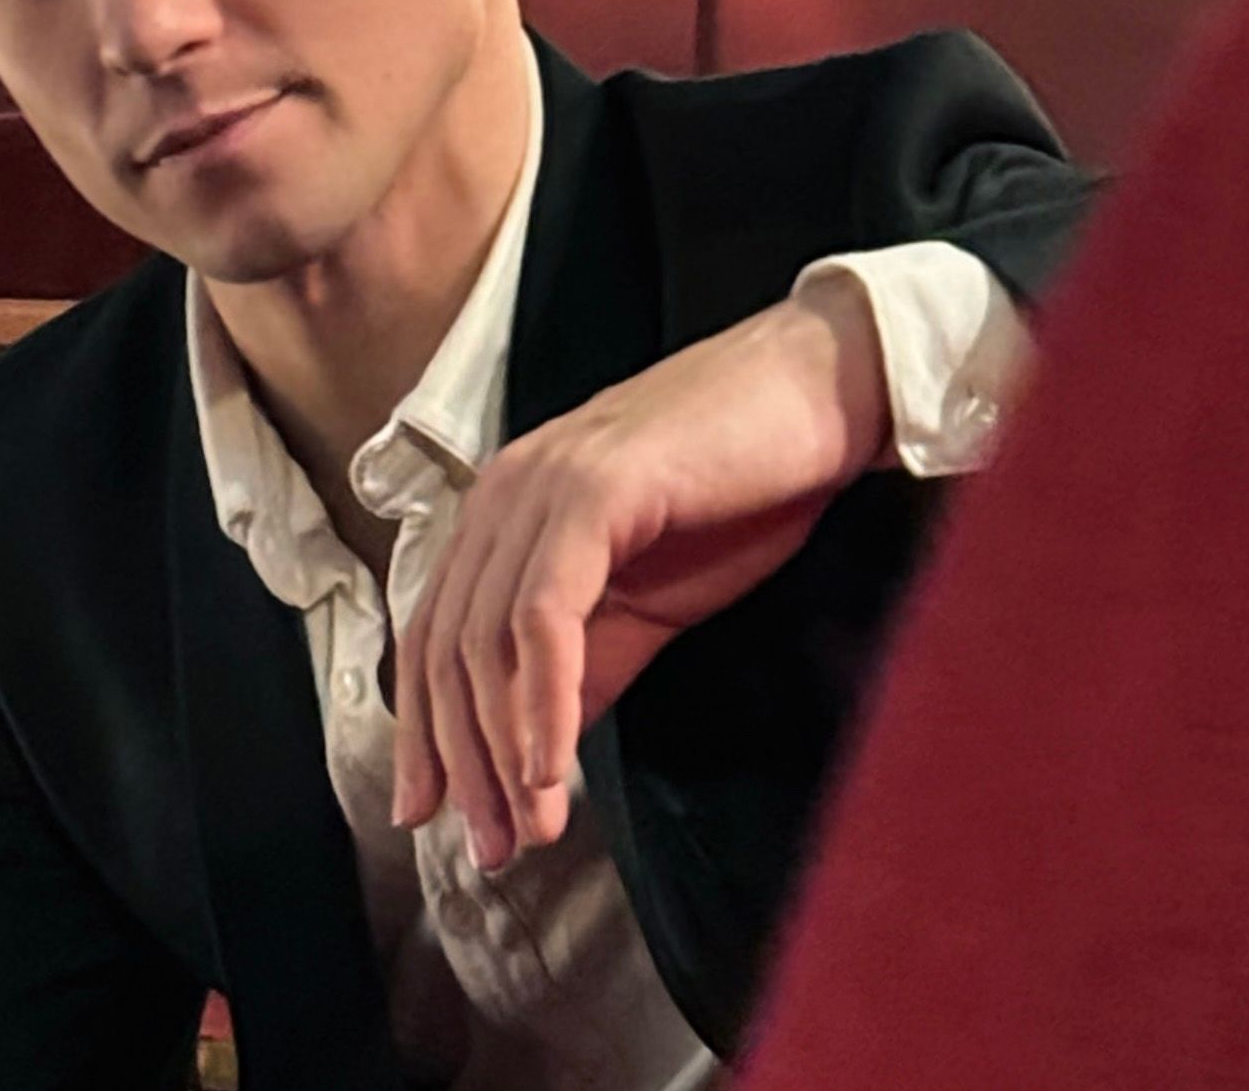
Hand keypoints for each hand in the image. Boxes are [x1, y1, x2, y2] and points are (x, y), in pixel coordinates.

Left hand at [389, 274, 888, 869]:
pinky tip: (552, 768)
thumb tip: (530, 752)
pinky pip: (544, 617)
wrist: (822, 399)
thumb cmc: (740, 493)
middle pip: (447, 650)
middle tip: (491, 849)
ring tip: (529, 830)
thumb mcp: (644, 598)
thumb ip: (581, 659)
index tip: (433, 817)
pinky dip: (542, 701)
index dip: (426, 734)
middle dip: (463, 763)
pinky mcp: (591, 492)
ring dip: (502, 751)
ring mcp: (539, 485)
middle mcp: (501, 492)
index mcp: (501, 511)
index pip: (433, 637)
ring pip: (487, 640)